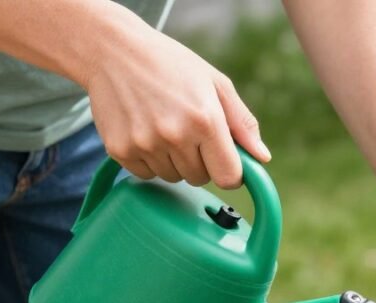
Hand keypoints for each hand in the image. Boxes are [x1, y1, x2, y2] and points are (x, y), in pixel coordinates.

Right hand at [80, 23, 269, 187]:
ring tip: (164, 125)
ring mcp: (145, 145)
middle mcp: (175, 135)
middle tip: (187, 130)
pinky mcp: (120, 150)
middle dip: (200, 161)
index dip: (230, 172)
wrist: (112, 50)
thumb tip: (262, 157)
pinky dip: (149, 160)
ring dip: (173, 161)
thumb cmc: (170, 65)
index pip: (228, 177)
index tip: (224, 160)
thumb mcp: (215, 83)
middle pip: (200, 179)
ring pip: (173, 177)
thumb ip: (242, 123)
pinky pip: (146, 174)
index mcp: (205, 120)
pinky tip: (145, 131)